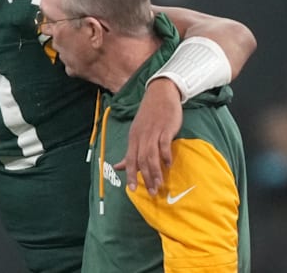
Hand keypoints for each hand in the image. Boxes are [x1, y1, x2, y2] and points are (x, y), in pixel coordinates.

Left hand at [114, 78, 180, 195]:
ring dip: (155, 171)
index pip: (130, 160)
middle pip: (140, 160)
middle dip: (145, 178)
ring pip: (151, 155)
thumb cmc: (149, 116)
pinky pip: (164, 144)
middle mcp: (141, 136)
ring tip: (159, 184)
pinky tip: (168, 164)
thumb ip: (130, 151)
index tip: (132, 189)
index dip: (130, 175)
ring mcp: (153, 132)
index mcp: (133, 138)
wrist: (160, 93)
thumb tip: (118, 167)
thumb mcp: (137, 132)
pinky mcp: (165, 128)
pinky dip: (165, 155)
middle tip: (151, 192)